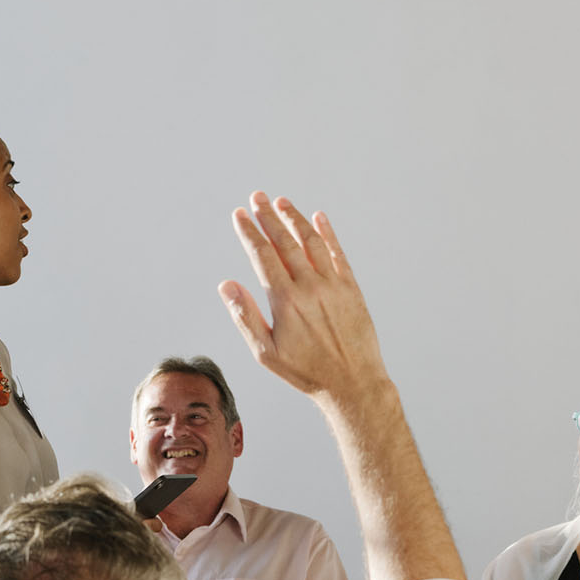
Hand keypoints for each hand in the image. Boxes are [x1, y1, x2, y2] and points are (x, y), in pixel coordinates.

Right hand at [219, 193, 387, 405]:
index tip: (240, 215)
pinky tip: (319, 218)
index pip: (262, 255)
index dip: (250, 232)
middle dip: (269, 217)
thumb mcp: (266, 353)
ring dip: (295, 219)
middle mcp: (310, 286)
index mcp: (285, 300)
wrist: (353, 383)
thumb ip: (245, 316)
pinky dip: (327, 234)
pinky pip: (338, 253)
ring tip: (282, 202)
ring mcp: (333, 285)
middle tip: (257, 197)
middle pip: (285, 242)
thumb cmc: (307, 372)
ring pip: (311, 242)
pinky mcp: (351, 288)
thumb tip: (226, 286)